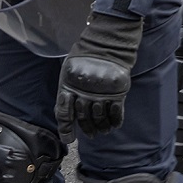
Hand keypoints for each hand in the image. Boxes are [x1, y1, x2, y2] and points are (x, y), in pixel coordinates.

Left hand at [55, 12, 143, 142]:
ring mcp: (102, 93)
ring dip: (101, 127)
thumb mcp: (69, 72)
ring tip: (103, 131)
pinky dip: (115, 120)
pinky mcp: (117, 92)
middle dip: (87, 129)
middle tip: (91, 135)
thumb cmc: (85, 57)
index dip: (66, 129)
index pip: (64, 113)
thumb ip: (68, 91)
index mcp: (69, 87)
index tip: (69, 139)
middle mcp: (84, 92)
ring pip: (100, 118)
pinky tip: (114, 125)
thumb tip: (68, 113)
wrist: (106, 43)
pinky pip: (116, 112)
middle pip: (83, 118)